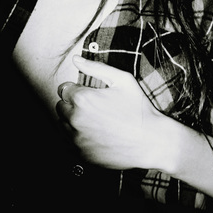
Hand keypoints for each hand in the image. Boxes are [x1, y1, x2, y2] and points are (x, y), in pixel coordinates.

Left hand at [56, 56, 171, 170]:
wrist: (152, 143)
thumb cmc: (139, 111)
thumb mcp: (123, 80)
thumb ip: (96, 67)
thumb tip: (76, 59)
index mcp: (82, 99)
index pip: (64, 89)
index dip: (77, 90)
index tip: (90, 95)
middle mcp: (75, 119)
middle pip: (60, 107)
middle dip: (73, 105)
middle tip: (94, 109)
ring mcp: (76, 139)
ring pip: (62, 125)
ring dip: (73, 122)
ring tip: (95, 122)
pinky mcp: (80, 154)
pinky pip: (69, 142)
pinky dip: (78, 138)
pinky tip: (96, 136)